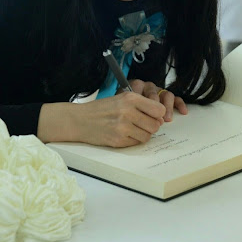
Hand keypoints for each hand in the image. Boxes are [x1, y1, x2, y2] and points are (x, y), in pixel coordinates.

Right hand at [38, 92, 166, 146]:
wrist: (79, 120)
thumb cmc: (102, 109)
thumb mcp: (121, 98)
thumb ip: (142, 105)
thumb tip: (161, 118)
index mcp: (130, 98)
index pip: (159, 109)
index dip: (158, 114)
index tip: (152, 116)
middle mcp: (128, 111)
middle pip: (155, 125)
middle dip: (150, 126)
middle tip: (140, 124)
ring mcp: (123, 127)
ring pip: (148, 136)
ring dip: (142, 134)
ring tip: (131, 129)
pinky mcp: (118, 140)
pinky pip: (136, 143)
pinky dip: (133, 140)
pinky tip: (123, 134)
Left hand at [125, 79, 187, 122]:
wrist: (124, 106)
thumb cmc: (123, 107)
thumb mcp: (122, 105)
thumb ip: (127, 108)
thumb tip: (137, 119)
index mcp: (136, 85)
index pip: (141, 88)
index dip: (143, 103)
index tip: (144, 113)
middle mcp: (148, 87)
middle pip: (154, 93)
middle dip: (156, 107)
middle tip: (157, 119)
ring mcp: (158, 91)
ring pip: (166, 94)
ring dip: (168, 107)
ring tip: (167, 119)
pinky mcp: (166, 96)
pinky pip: (175, 98)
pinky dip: (180, 104)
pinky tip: (183, 112)